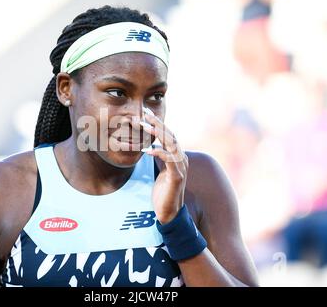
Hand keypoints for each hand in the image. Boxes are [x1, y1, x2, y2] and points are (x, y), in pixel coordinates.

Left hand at [139, 108, 188, 223]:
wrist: (169, 213)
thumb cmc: (162, 193)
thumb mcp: (159, 171)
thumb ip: (159, 159)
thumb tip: (152, 147)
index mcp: (177, 156)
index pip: (168, 135)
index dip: (158, 124)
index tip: (146, 114)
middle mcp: (181, 159)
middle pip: (170, 135)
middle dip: (157, 123)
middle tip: (145, 113)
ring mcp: (181, 167)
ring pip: (171, 144)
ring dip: (158, 134)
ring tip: (145, 126)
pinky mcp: (177, 176)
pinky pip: (169, 160)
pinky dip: (159, 153)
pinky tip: (148, 150)